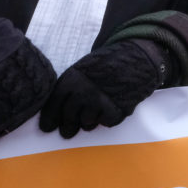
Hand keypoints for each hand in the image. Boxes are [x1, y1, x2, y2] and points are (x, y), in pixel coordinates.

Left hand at [39, 40, 164, 138]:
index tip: (48, 128)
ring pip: (88, 123)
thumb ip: (71, 88)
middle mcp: (84, 91)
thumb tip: (59, 113)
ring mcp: (101, 101)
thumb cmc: (110, 62)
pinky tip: (113, 106)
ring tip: (96, 111)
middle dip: (69, 127)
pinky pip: (107, 122)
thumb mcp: (85, 68)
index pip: (54, 105)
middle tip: (69, 131)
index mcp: (72, 78)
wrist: (139, 56)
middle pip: (69, 117)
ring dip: (90, 121)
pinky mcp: (118, 109)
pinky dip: (109, 118)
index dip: (50, 118)